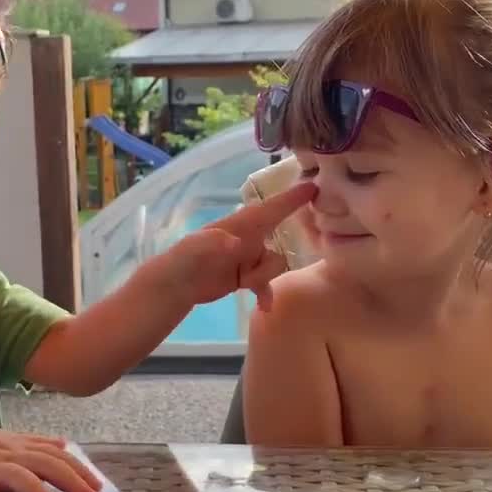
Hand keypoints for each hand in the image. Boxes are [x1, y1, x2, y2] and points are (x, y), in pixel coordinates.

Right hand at [0, 416, 102, 491]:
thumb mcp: (3, 438)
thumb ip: (33, 443)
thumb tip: (65, 444)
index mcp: (16, 445)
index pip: (54, 455)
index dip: (78, 470)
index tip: (99, 488)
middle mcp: (4, 453)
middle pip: (43, 463)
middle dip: (70, 482)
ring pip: (15, 475)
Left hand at [160, 182, 315, 311]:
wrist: (177, 285)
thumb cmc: (185, 259)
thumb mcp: (196, 247)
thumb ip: (215, 243)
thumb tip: (235, 243)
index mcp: (240, 225)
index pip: (271, 208)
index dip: (292, 197)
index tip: (314, 186)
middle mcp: (249, 238)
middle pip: (278, 240)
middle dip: (273, 255)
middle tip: (268, 265)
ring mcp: (248, 257)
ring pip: (274, 265)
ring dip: (264, 277)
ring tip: (245, 284)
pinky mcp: (246, 276)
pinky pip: (266, 283)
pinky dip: (266, 293)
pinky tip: (264, 306)